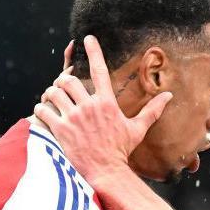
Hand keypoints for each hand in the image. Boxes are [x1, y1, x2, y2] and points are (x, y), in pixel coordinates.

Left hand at [34, 35, 172, 183]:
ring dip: (50, 94)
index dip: (94, 51)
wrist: (106, 172)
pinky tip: (43, 113)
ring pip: (53, 93)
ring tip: (51, 100)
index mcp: (107, 103)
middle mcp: (89, 107)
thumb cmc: (121, 150)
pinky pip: (43, 111)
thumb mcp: (138, 129)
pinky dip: (40, 110)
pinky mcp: (60, 130)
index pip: (100, 70)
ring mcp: (73, 118)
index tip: (88, 38)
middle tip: (62, 88)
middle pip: (68, 80)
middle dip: (62, 81)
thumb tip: (169, 96)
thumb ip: (152, 110)